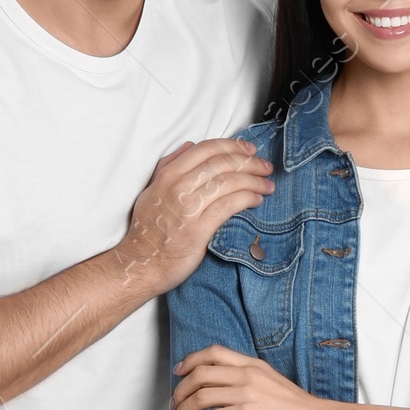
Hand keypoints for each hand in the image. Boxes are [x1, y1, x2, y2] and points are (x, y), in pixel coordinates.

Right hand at [116, 140, 272, 296]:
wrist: (141, 264)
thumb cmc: (148, 230)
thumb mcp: (152, 190)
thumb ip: (169, 166)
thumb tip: (190, 146)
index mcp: (169, 175)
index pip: (206, 149)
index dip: (232, 146)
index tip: (250, 150)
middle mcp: (178, 187)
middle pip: (222, 164)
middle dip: (249, 162)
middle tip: (265, 166)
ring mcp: (189, 208)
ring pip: (229, 183)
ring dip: (254, 181)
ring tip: (267, 185)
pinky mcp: (199, 230)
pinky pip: (229, 206)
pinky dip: (247, 199)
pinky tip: (257, 200)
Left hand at [172, 344, 336, 409]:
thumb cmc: (298, 408)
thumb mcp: (272, 381)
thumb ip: (251, 377)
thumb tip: (228, 384)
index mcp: (253, 364)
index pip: (213, 352)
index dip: (190, 361)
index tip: (178, 372)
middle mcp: (247, 374)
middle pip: (200, 373)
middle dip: (180, 389)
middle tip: (174, 402)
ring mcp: (247, 393)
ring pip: (201, 395)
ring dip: (183, 408)